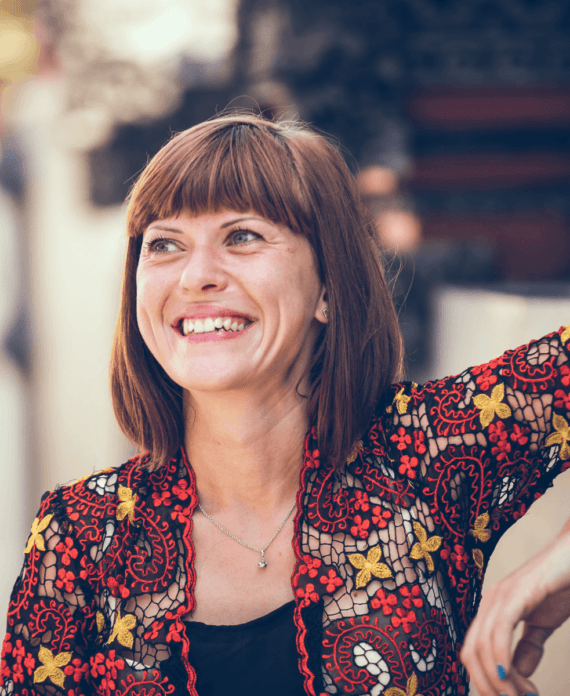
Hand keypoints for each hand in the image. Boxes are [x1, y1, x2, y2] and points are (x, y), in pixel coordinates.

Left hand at [461, 523, 569, 694]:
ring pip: (482, 647)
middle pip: (470, 654)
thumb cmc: (559, 585)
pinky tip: (516, 679)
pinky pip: (499, 632)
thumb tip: (517, 671)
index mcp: (491, 610)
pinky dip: (503, 660)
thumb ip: (529, 646)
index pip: (472, 652)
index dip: (483, 682)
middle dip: (487, 686)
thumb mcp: (541, 623)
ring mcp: (499, 596)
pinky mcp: (515, 593)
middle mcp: (488, 602)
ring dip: (500, 681)